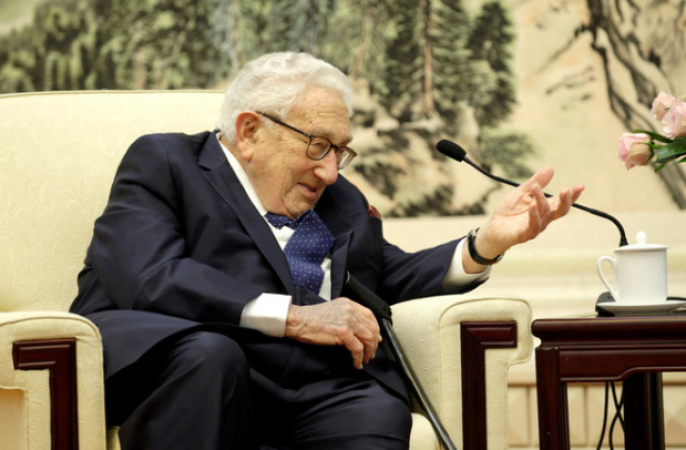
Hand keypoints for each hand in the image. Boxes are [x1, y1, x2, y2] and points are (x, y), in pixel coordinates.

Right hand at [284, 298, 381, 369]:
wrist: (298, 320)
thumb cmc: (311, 318)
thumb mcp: (333, 310)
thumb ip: (347, 316)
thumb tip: (360, 330)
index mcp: (349, 304)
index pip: (370, 315)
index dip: (375, 329)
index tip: (376, 339)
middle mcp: (351, 310)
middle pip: (372, 328)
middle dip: (374, 344)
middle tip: (371, 353)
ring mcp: (348, 321)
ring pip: (368, 338)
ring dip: (369, 352)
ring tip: (364, 360)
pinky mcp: (343, 332)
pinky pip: (358, 348)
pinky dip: (359, 358)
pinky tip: (356, 363)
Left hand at [465, 166, 583, 269]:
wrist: (493, 228)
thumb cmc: (509, 212)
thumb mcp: (521, 193)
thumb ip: (535, 182)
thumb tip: (550, 168)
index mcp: (545, 209)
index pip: (562, 202)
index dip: (572, 196)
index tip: (580, 186)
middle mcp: (543, 219)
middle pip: (560, 211)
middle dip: (565, 201)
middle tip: (566, 189)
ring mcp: (534, 228)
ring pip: (545, 215)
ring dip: (541, 201)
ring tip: (535, 188)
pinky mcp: (523, 235)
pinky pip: (532, 226)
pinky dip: (533, 216)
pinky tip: (532, 205)